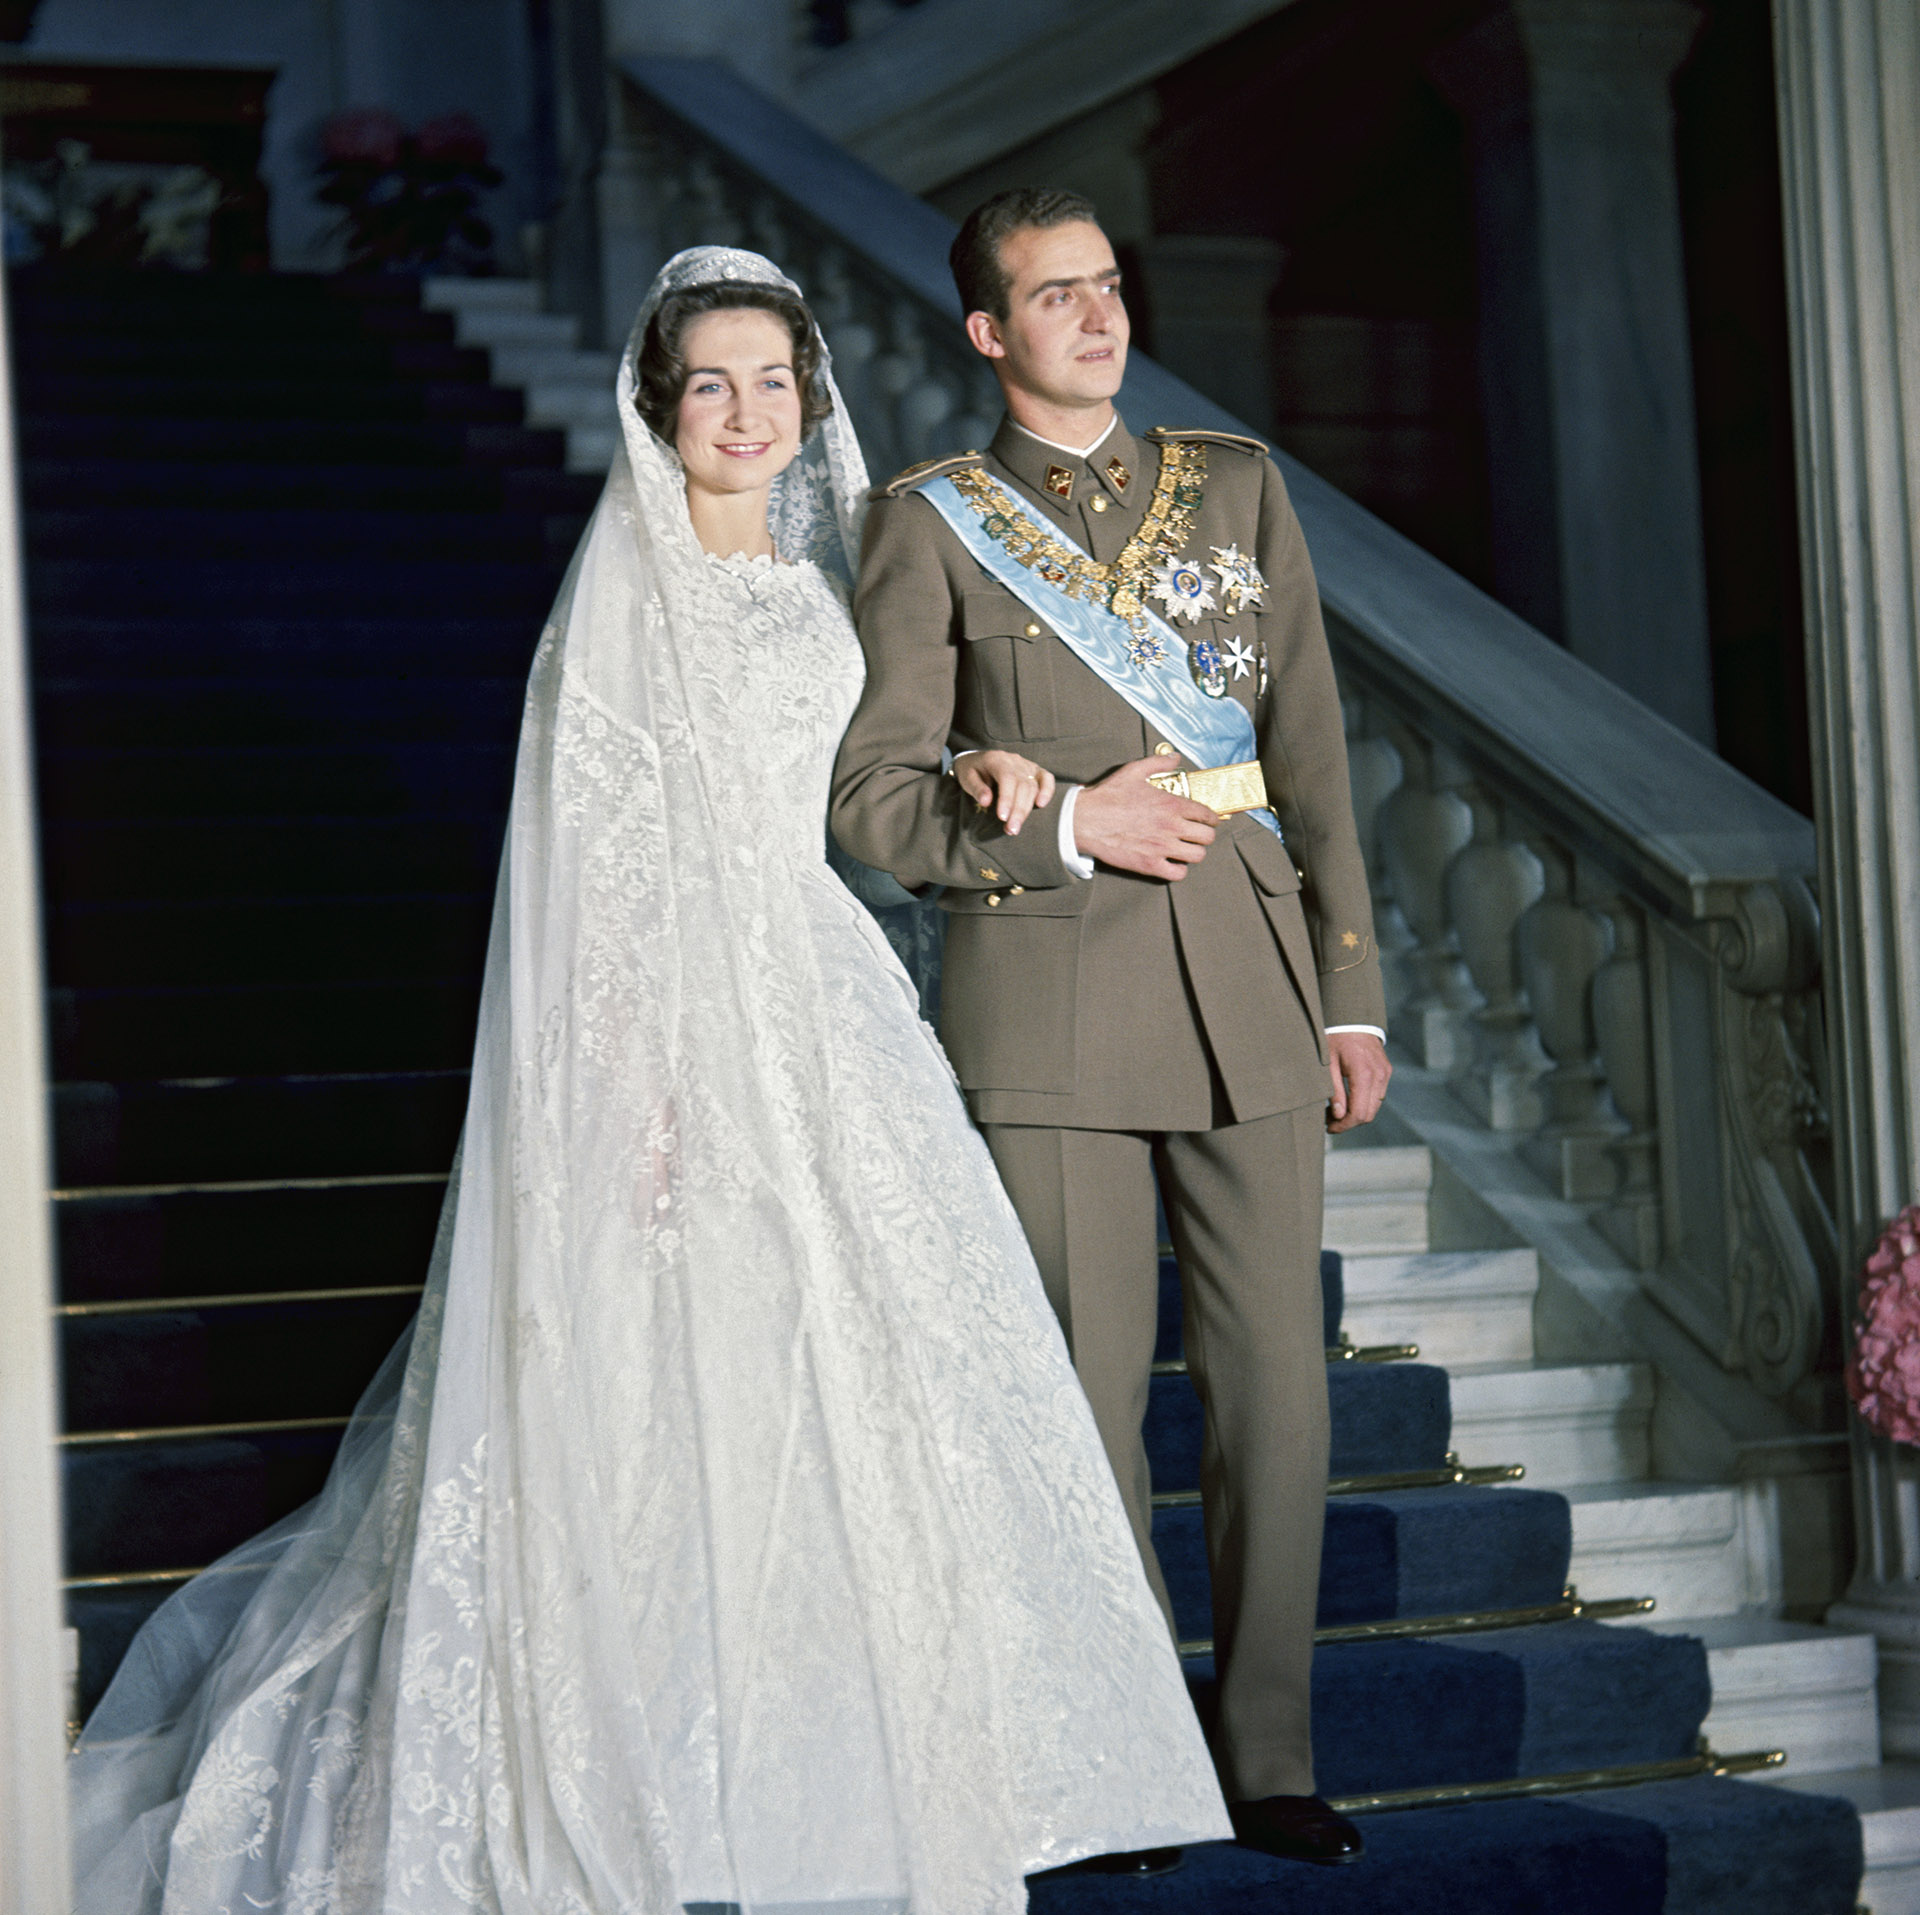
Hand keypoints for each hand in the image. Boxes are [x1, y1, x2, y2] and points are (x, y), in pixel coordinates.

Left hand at [955, 749, 1055, 836]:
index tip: (1003, 817)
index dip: (1007, 798)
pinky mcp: (1034, 770)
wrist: (977, 760)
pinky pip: (1046, 778)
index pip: (1007, 778)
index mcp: (997, 760)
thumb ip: (976, 788)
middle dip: (1018, 810)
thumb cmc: (971, 771)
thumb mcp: (967, 777)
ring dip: (1026, 809)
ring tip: (1016, 827)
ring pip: (1033, 786)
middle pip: (1022, 785)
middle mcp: (1014, 761)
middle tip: (1011, 829)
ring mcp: (1026, 765)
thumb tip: (987, 802)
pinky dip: (1047, 791)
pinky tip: (1041, 805)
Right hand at [1070, 754, 1217, 880]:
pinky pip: (1178, 874)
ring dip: (1194, 852)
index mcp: (1172, 804)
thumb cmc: (1108, 796)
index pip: (1207, 814)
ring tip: (1186, 849)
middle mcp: (1171, 827)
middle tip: (1197, 834)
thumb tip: (1175, 758)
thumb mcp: (1133, 771)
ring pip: (1197, 856)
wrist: (1085, 821)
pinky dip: (1179, 869)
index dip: (1211, 818)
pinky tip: (1172, 862)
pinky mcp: (1150, 865)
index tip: (1207, 820)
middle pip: (1207, 837)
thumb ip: (1158, 763)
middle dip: (1205, 835)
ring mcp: (1162, 848)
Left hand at [1327, 1031, 1389, 1132]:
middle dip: (1349, 1122)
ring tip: (1336, 1111)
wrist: (1353, 1018)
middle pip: (1368, 1114)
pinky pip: (1377, 1095)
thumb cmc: (1335, 1038)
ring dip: (1357, 1113)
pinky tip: (1348, 1099)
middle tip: (1329, 1121)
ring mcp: (1385, 1073)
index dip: (1344, 1125)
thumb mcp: (1328, 1064)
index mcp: (1363, 1074)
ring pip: (1374, 1106)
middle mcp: (1379, 1075)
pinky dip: (1364, 1102)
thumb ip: (1334, 1091)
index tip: (1329, 1128)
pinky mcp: (1386, 1071)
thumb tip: (1339, 1115)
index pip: (1359, 1113)